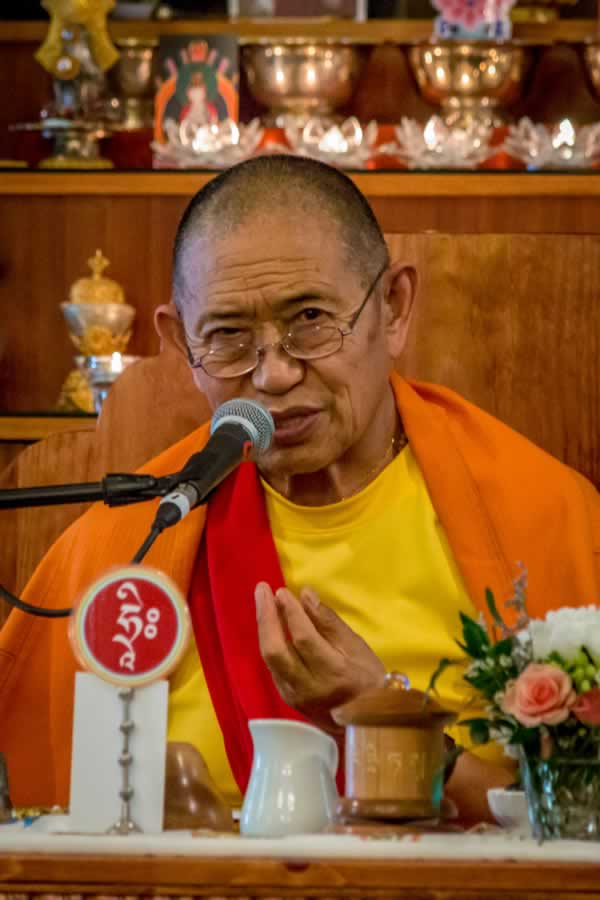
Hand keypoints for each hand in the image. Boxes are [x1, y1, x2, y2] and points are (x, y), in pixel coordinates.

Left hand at [255, 581, 385, 726]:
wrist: (366, 723)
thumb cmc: (368, 679)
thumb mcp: (357, 647)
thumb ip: (329, 622)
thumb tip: (306, 595)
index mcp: (333, 673)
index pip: (304, 639)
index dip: (291, 613)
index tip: (282, 591)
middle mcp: (309, 687)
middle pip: (276, 651)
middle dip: (266, 617)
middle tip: (262, 590)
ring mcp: (295, 696)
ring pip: (269, 659)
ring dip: (264, 627)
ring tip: (264, 601)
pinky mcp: (287, 698)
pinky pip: (273, 666)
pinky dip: (269, 642)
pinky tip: (270, 624)